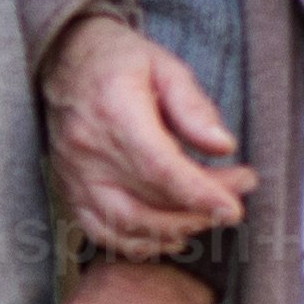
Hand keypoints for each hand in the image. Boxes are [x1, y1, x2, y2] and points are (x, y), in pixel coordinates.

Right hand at [42, 5, 255, 247]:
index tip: (233, 208)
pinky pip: (101, 231)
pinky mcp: (69, 189)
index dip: (198, 194)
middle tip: (238, 193)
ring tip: (211, 214)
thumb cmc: (120, 60)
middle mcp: (88, 150)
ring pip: (126, 224)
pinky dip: (139, 243)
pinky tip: (173, 235)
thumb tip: (223, 146)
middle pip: (149, 199)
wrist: (65, 61)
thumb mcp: (165, 65)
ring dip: (176, 229)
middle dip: (201, 208)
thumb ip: (194, 106)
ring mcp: (75, 175)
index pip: (158, 167)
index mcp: (114, 111)